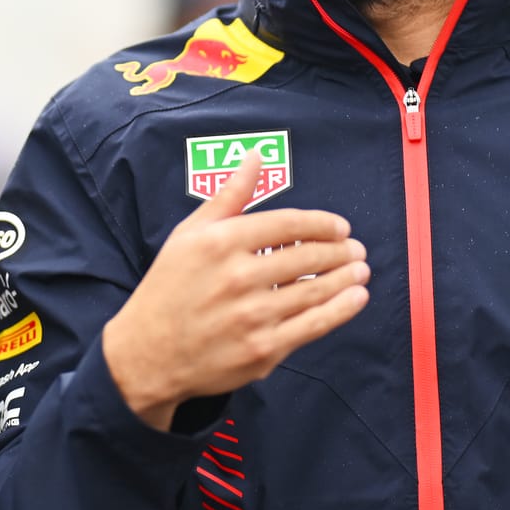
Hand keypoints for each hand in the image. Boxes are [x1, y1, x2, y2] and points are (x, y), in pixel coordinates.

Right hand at [101, 144, 370, 429]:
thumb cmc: (169, 287)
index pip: (287, 225)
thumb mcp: (189, 234)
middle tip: (356, 249)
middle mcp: (238, 277)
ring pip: (315, 291)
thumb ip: (229, 196)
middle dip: (340, 251)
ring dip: (347, 278)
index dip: (322, 224)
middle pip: (307, 257)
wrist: (149, 352)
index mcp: (221, 243)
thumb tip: (255, 156)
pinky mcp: (263, 349)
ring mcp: (253, 316)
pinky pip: (313, 325)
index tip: (340, 226)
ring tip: (361, 270)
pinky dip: (341, 310)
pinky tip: (355, 298)